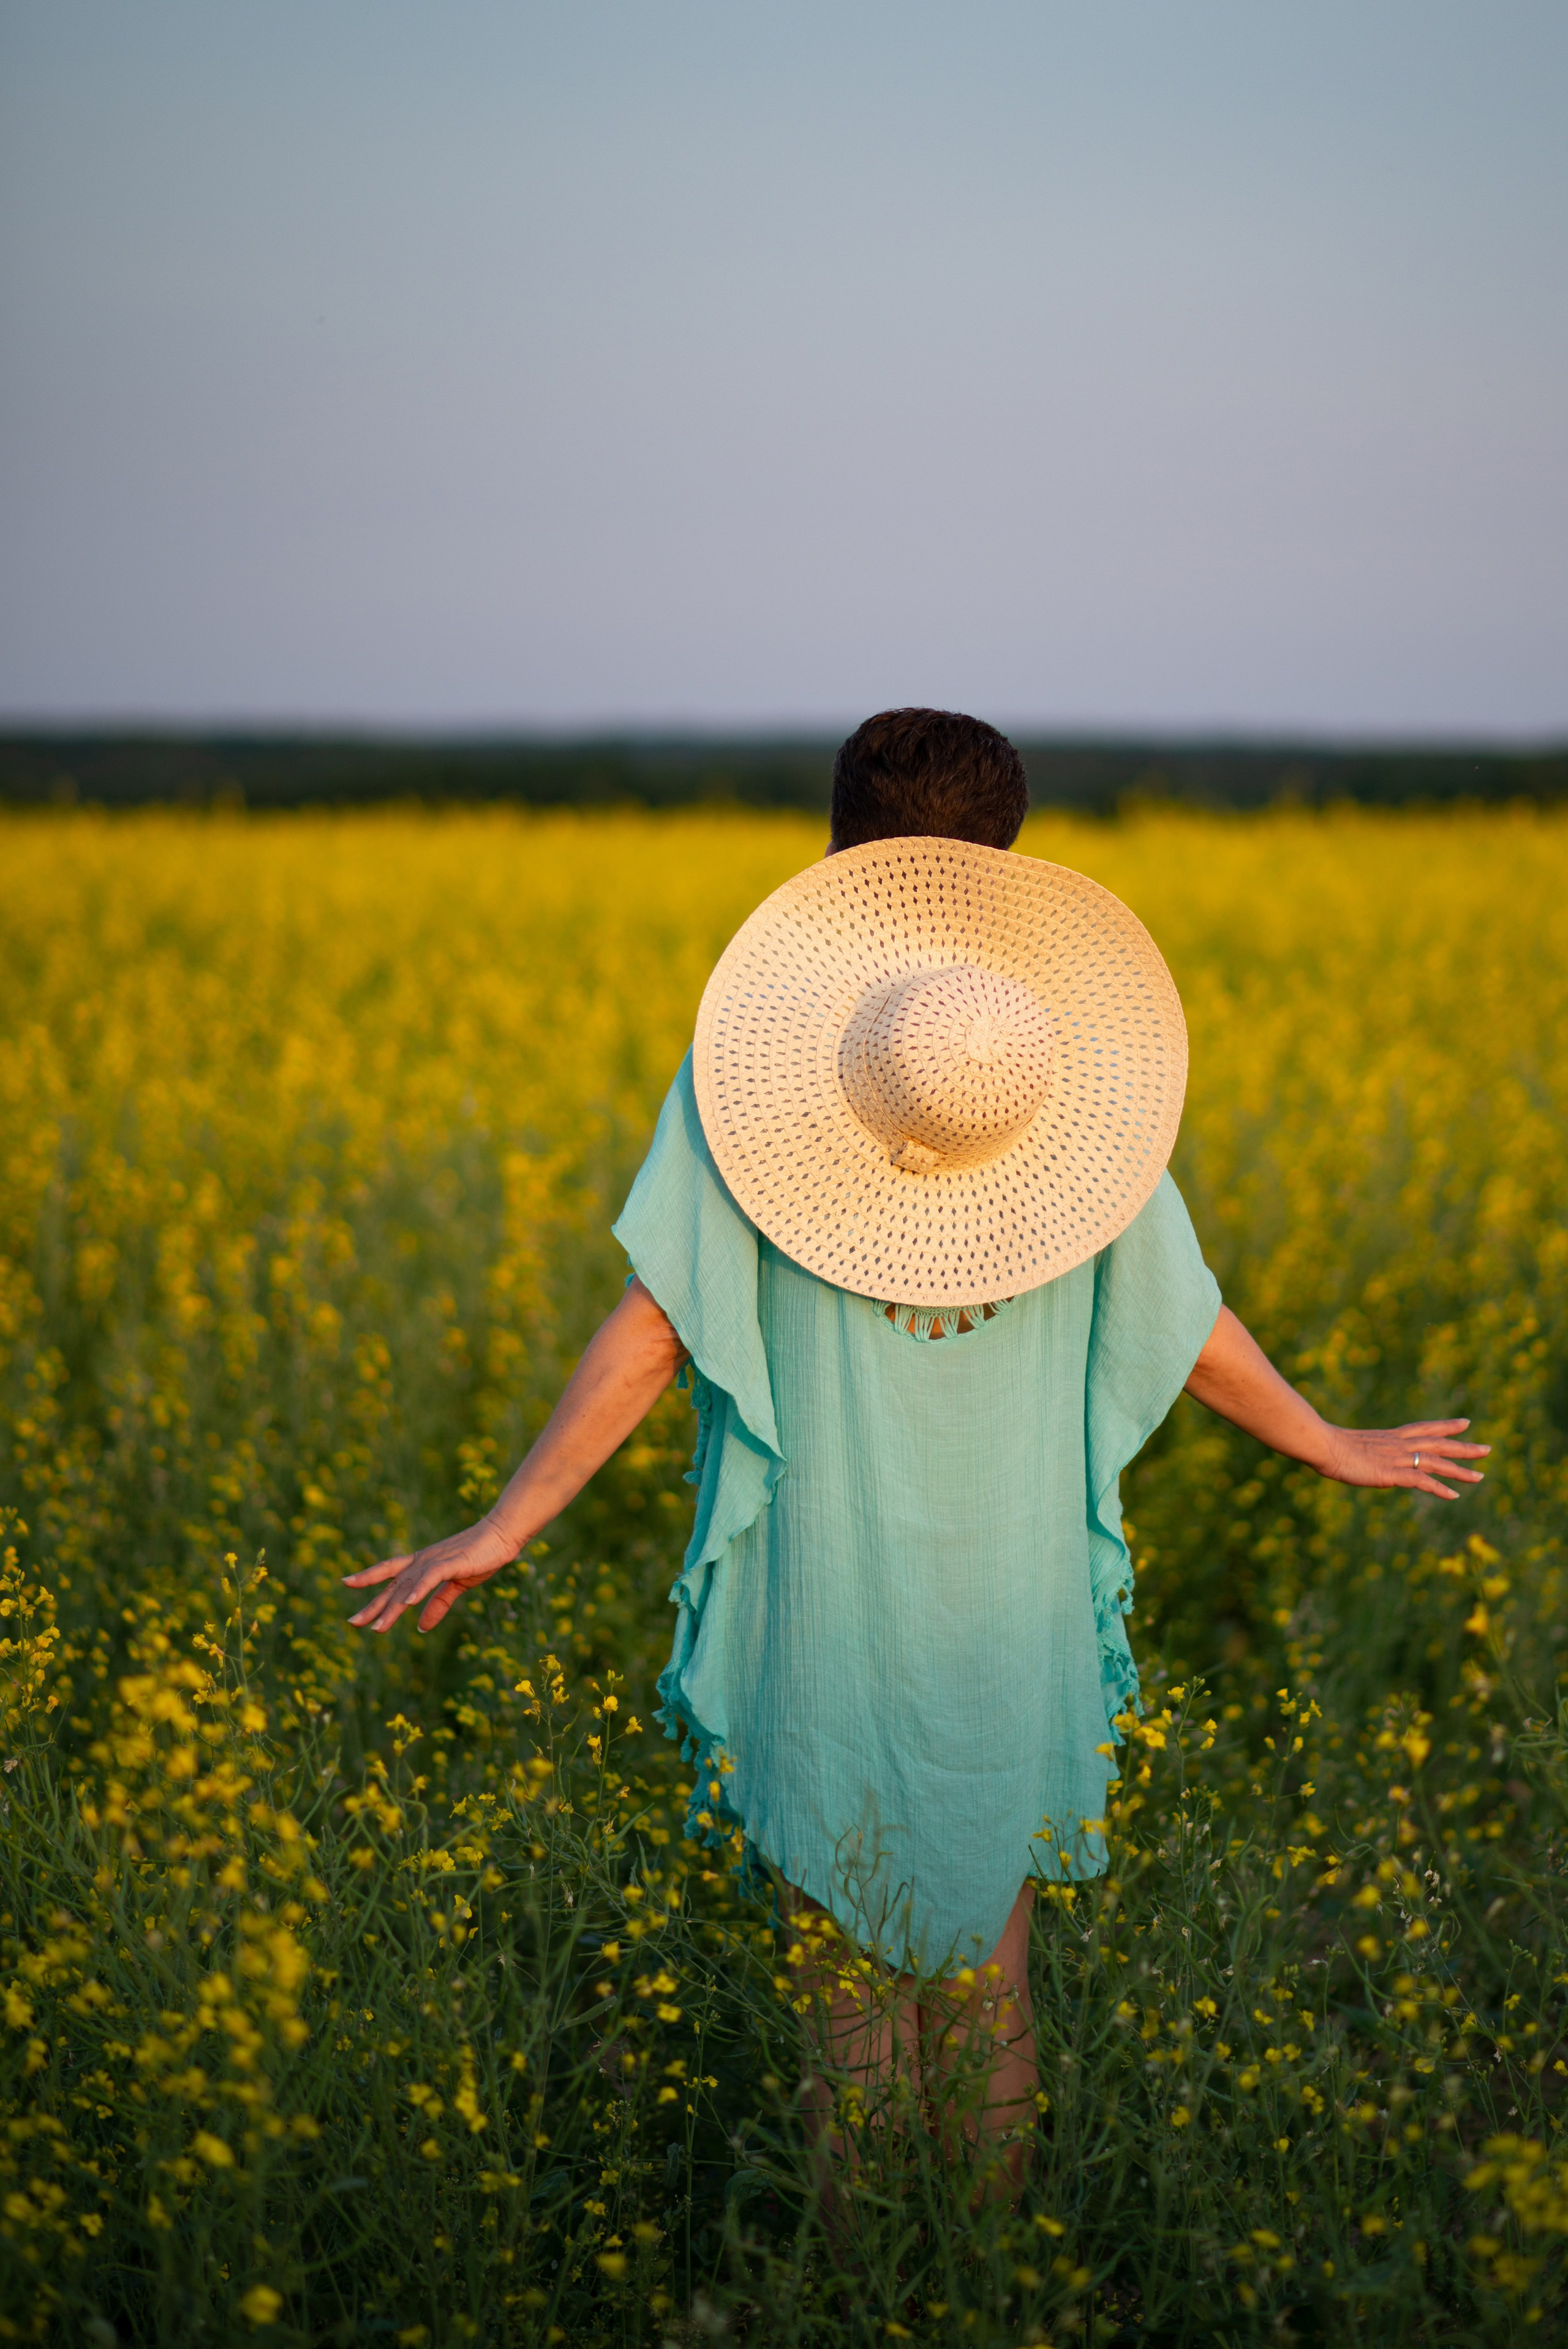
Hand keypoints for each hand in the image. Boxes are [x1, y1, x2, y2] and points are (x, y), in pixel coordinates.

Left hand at [342, 1516, 516, 1635]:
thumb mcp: (455, 1586)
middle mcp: (422, 1561)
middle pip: (392, 1585)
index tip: (346, 1582)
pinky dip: (419, 1589)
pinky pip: (431, 1578)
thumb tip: (421, 1627)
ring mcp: (434, 1561)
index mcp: (421, 1564)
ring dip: (392, 1608)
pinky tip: (410, 1603)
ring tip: (377, 1628)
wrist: (501, 1535)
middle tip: (352, 1622)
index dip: (367, 1576)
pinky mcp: (451, 1563)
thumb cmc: (479, 1557)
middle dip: (373, 1605)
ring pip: (408, 1587)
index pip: (389, 1571)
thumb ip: (437, 1605)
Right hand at [1318, 1418, 1488, 1499]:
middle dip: (1464, 1447)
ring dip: (1460, 1470)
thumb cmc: (1327, 1444)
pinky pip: (1423, 1481)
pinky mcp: (1393, 1473)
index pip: (1425, 1428)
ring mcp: (1397, 1458)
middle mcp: (1399, 1444)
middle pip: (1439, 1444)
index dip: (1446, 1426)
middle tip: (1487, 1449)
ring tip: (1481, 1476)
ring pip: (1437, 1462)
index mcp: (1390, 1437)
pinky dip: (1440, 1488)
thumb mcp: (1349, 1446)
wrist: (1323, 1445)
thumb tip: (1354, 1455)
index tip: (1465, 1424)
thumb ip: (1360, 1451)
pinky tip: (1454, 1495)